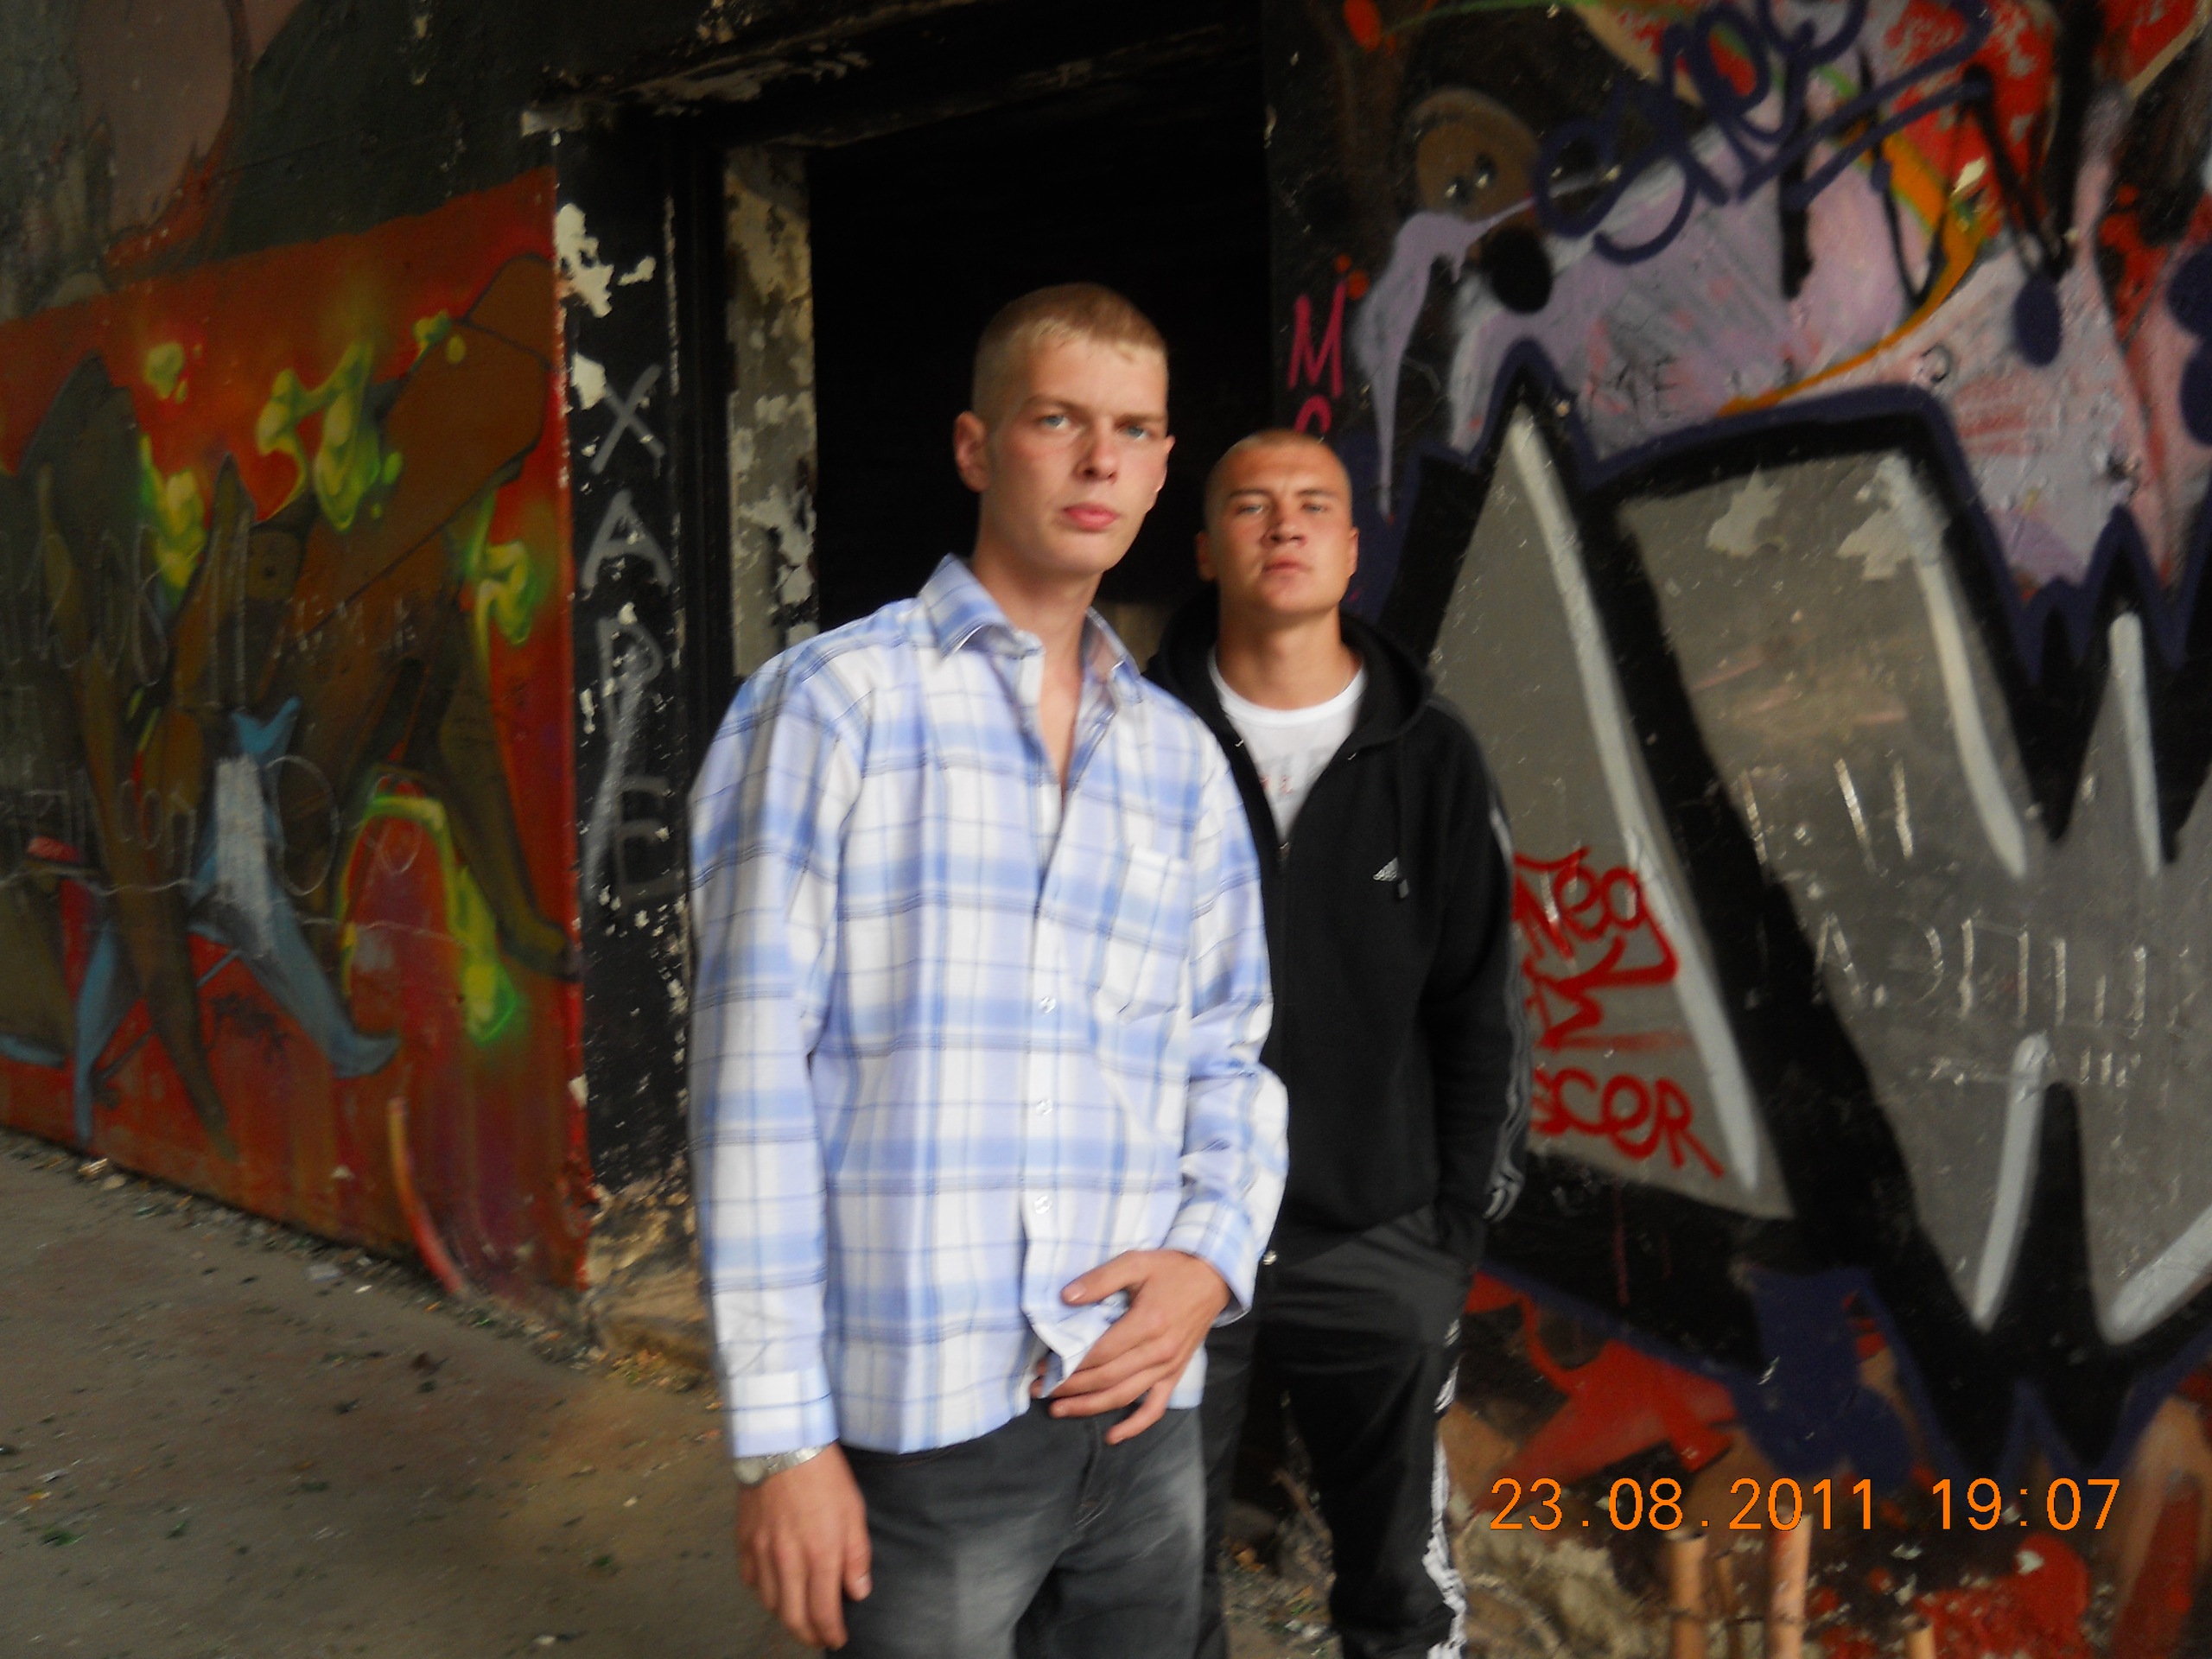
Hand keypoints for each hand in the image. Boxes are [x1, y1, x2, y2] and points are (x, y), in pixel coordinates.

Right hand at [734, 1445, 870, 1648]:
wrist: (784, 1443)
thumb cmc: (825, 1476)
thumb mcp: (854, 1511)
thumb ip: (856, 1556)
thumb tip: (858, 1592)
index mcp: (821, 1555)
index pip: (824, 1611)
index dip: (831, 1632)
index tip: (837, 1639)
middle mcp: (789, 1561)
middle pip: (794, 1617)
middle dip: (808, 1634)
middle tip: (818, 1637)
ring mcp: (762, 1553)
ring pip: (771, 1603)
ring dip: (786, 1616)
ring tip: (799, 1616)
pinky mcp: (744, 1541)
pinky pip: (751, 1580)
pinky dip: (763, 1592)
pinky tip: (775, 1588)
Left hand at [1049, 1250, 1229, 1443]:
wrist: (1213, 1278)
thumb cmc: (1171, 1269)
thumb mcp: (1136, 1262)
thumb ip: (1101, 1279)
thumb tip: (1066, 1297)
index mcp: (1146, 1323)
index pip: (1099, 1353)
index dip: (1069, 1364)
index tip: (1043, 1367)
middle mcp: (1157, 1352)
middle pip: (1106, 1379)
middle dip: (1070, 1388)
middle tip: (1040, 1390)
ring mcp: (1168, 1367)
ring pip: (1123, 1396)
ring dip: (1089, 1407)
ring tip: (1059, 1410)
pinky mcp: (1175, 1375)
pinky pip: (1155, 1408)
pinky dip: (1134, 1426)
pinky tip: (1112, 1436)